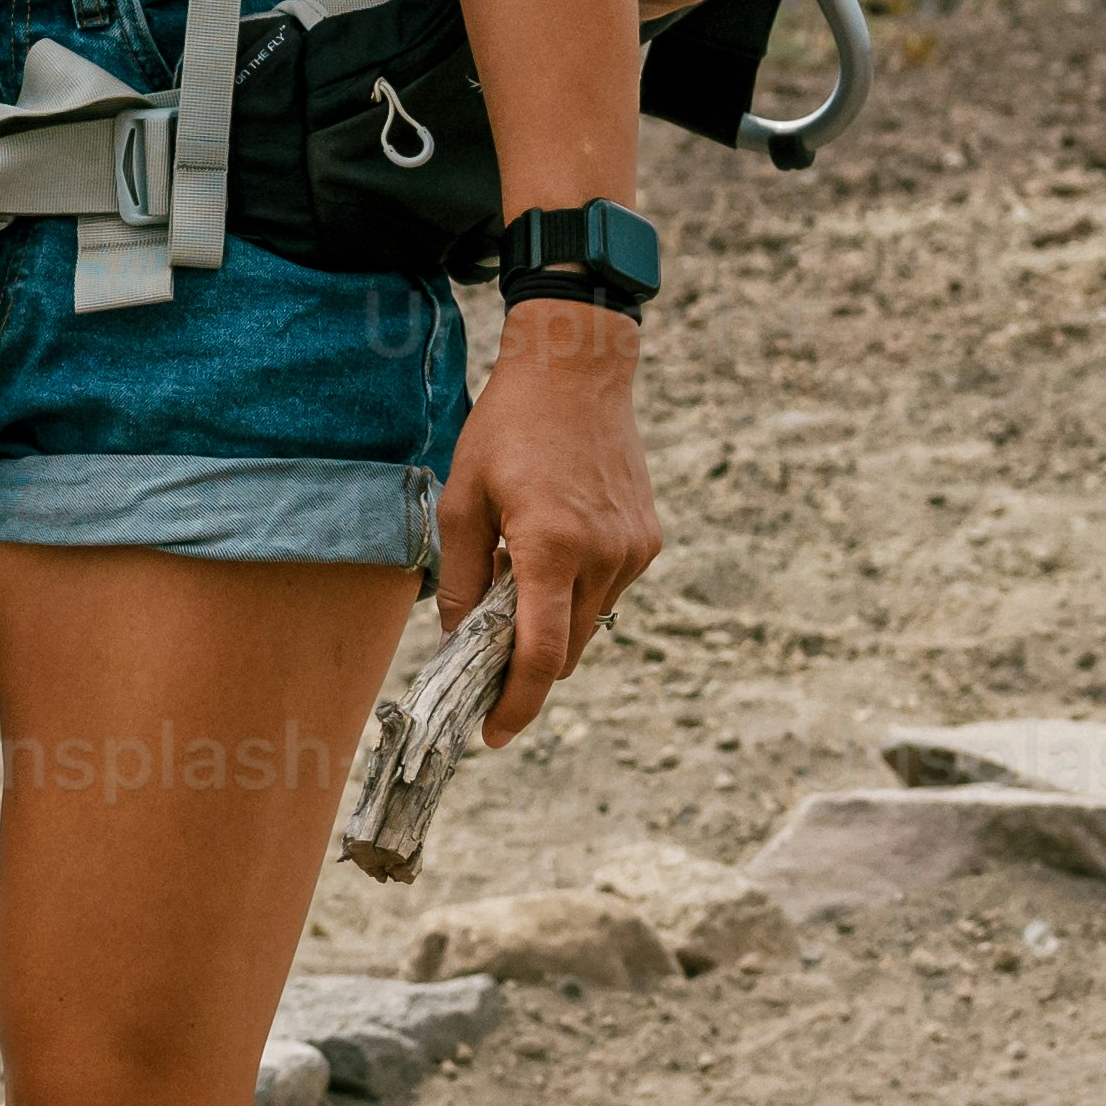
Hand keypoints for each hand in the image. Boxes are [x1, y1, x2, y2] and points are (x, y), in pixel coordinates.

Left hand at [433, 300, 659, 737]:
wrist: (576, 371)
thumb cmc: (507, 429)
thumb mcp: (462, 501)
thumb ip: (458, 578)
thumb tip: (457, 640)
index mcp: (550, 549)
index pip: (540, 656)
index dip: (516, 705)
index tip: (493, 734)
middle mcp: (602, 557)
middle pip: (564, 650)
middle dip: (524, 663)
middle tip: (481, 648)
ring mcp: (632, 550)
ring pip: (588, 624)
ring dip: (551, 623)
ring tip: (512, 572)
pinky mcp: (647, 539)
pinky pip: (607, 591)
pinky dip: (574, 592)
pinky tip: (545, 548)